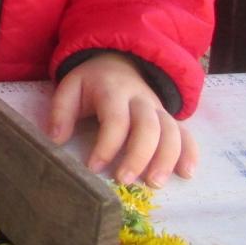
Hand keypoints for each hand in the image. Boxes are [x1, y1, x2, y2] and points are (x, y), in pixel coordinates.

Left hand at [48, 52, 197, 186]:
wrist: (120, 61)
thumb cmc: (92, 82)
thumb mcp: (70, 87)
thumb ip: (61, 111)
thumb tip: (56, 140)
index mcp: (113, 90)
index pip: (115, 119)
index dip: (106, 145)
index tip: (93, 167)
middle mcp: (141, 99)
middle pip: (148, 127)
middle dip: (138, 155)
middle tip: (124, 180)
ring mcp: (158, 108)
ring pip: (171, 131)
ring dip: (166, 158)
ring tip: (155, 183)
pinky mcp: (169, 117)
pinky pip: (185, 133)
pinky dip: (190, 152)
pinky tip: (186, 173)